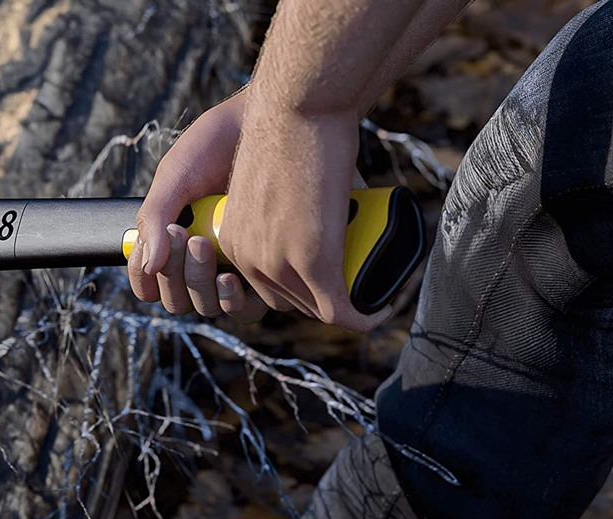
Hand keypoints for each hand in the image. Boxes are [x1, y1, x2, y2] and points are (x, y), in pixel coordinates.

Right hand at [128, 90, 269, 322]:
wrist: (270, 123)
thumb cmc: (216, 144)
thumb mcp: (176, 175)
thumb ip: (153, 216)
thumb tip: (147, 262)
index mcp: (172, 240)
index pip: (151, 281)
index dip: (145, 279)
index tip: (154, 254)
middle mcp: (202, 259)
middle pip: (180, 299)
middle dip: (179, 274)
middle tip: (188, 237)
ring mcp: (235, 267)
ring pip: (211, 306)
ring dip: (204, 288)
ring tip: (211, 253)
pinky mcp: (269, 270)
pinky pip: (250, 307)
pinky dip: (238, 299)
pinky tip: (238, 276)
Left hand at [219, 85, 391, 331]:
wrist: (298, 108)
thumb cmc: (291, 131)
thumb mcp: (270, 180)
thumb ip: (277, 204)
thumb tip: (304, 209)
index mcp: (233, 238)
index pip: (265, 285)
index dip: (300, 288)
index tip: (331, 273)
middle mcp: (246, 257)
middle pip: (291, 301)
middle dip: (325, 297)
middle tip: (358, 275)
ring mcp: (277, 262)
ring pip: (319, 307)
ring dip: (347, 306)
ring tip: (372, 283)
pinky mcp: (311, 261)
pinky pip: (339, 310)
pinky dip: (363, 317)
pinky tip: (379, 311)